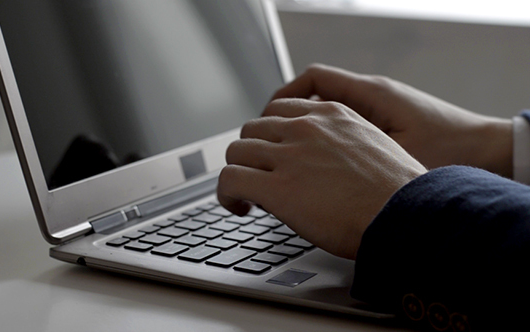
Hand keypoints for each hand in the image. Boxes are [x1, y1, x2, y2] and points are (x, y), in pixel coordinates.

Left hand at [217, 99, 425, 259]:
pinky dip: (226, 194)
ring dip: (236, 172)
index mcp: (331, 114)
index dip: (268, 133)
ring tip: (244, 195)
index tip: (269, 153)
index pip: (279, 109)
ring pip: (236, 151)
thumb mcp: (374, 146)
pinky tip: (238, 207)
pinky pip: (230, 180)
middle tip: (257, 176)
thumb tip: (323, 161)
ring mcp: (290, 156)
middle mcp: (307, 128)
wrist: (407, 215)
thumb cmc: (398, 193)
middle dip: (251, 153)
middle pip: (252, 128)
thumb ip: (341, 143)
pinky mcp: (277, 188)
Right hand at [273, 64, 512, 176]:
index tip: (266, 120)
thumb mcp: (392, 154)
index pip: (314, 79)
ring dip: (304, 126)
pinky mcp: (386, 123)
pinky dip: (326, 136)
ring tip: (286, 154)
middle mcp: (372, 95)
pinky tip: (318, 162)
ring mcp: (379, 109)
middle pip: (314, 93)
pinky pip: (345, 122)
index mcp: (369, 95)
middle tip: (267, 141)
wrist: (487, 152)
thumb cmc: (448, 152)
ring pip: (327, 109)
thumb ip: (347, 150)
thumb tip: (308, 163)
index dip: (283, 97)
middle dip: (286, 114)